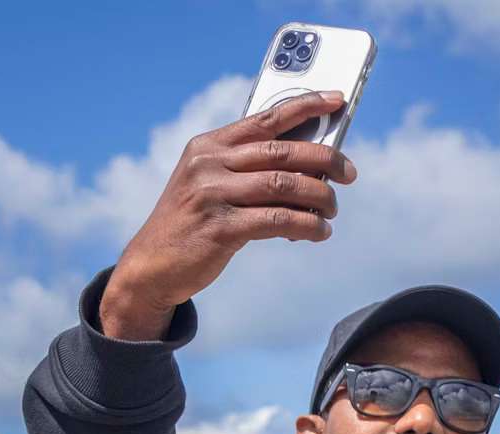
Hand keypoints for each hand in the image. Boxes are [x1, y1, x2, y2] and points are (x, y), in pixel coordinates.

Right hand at [101, 90, 356, 339]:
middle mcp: (208, 164)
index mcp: (208, 146)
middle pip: (283, 152)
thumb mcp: (208, 184)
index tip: (336, 101)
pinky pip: (278, 220)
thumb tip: (310, 166)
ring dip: (320, 197)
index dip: (305, 106)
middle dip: (325, 160)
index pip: (265, 118)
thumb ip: (248, 169)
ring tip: (332, 209)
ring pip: (285, 185)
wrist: (151, 266)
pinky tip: (319, 232)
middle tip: (349, 173)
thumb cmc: (192, 223)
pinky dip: (307, 226)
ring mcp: (212, 195)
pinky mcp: (220, 229)